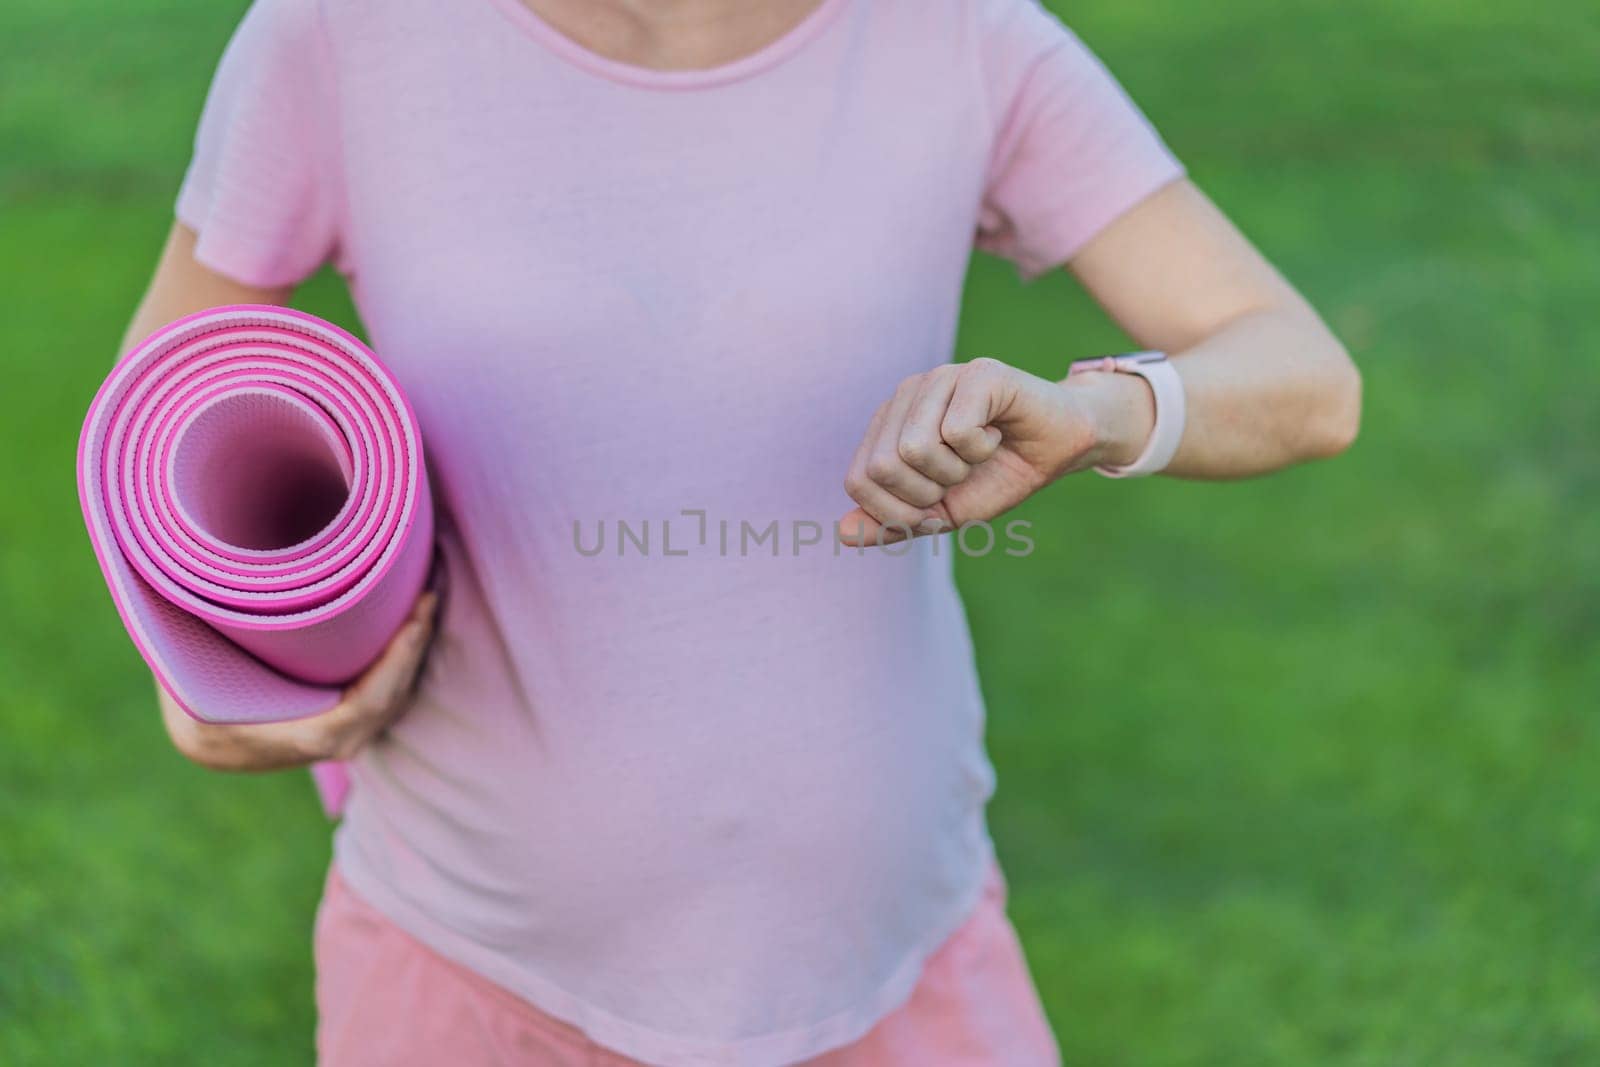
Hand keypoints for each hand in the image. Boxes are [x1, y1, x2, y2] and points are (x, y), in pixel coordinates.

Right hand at [160, 591, 440, 769]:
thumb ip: (199, 645)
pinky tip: (418, 608)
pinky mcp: (365, 714)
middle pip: (397, 691)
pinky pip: (397, 682)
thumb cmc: (199, 704)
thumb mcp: (191, 683)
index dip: (398, 661)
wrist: (211, 741)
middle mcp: (342, 741)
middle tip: (431, 576)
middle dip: (418, 635)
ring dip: (420, 638)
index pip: (369, 704)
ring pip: (403, 686)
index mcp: (307, 736)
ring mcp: (358, 731)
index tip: (418, 613)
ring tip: (431, 580)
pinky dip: (410, 648)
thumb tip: (187, 585)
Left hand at [838, 359, 1154, 545]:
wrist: (1062, 450)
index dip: (899, 511)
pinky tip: (997, 433)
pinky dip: (982, 450)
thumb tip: (842, 532)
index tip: (937, 500)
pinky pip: (956, 432)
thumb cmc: (999, 475)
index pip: (859, 480)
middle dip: (928, 493)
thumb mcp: (941, 512)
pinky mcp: (977, 372)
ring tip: (978, 453)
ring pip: (914, 449)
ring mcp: (939, 378)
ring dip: (956, 471)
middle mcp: (906, 395)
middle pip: (882, 467)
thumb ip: (892, 521)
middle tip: (961, 475)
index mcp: (889, 424)